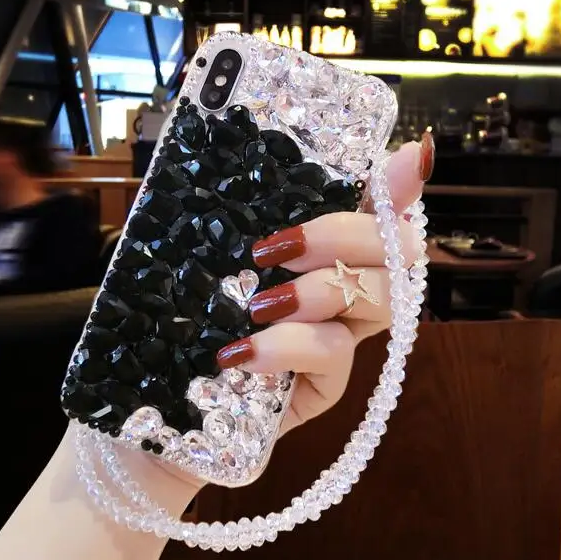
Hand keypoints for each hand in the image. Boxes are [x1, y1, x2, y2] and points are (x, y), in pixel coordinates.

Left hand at [105, 140, 428, 497]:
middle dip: (347, 235)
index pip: (374, 205)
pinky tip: (241, 353)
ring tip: (258, 306)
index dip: (400, 183)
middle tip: (277, 248)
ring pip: (381, 300)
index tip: (407, 158)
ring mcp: (339, 336)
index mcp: (317, 245)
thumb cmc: (170, 317)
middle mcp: (341, 286)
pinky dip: (291, 346)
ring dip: (319, 291)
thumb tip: (227, 155)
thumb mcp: (188, 254)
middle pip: (396, 249)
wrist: (153, 404)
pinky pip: (335, 354)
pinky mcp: (326, 385)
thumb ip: (219, 209)